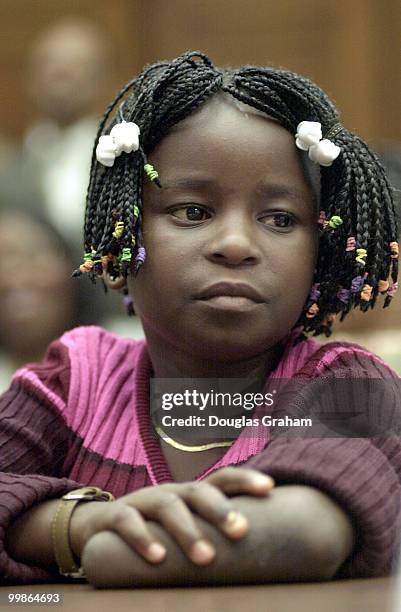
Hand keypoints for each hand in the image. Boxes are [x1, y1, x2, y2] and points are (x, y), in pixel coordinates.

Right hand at [70, 467, 272, 565]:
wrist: (97, 526)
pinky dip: (142, 538)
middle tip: (241, 531)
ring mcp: (143, 501)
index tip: (269, 487)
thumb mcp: (183, 527)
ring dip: (188, 530)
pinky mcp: (115, 516)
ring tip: (205, 558)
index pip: (221, 479)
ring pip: (167, 505)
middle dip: (220, 508)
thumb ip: (210, 535)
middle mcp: (171, 492)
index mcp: (191, 495)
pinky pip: (128, 521)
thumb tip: (260, 561)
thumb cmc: (154, 531)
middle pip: (198, 491)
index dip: (245, 480)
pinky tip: (158, 558)